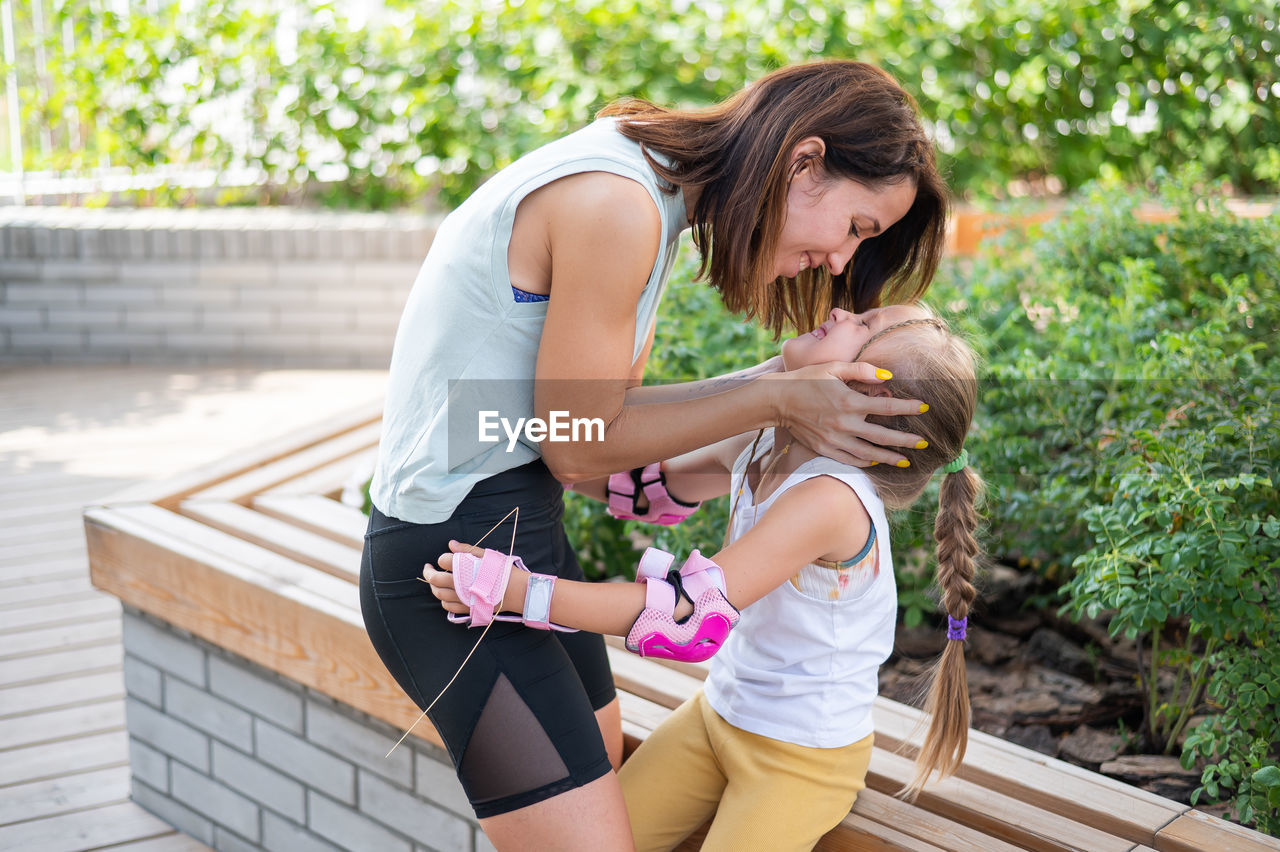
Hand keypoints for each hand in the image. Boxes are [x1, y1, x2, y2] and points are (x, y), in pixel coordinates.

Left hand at [422, 541, 527, 615]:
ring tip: (434, 581)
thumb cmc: (502, 570)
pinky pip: (448, 607)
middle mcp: (459, 583)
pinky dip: (443, 601)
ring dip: (433, 586)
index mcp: (463, 567)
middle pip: (435, 578)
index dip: (442, 558)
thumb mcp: (486, 555)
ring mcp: (461, 597)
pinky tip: (445, 595)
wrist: (516, 591)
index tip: (445, 558)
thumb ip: (467, 549)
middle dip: (428, 572)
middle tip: (428, 568)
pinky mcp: (466, 608)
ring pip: (439, 594)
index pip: (443, 561)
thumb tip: (451, 544)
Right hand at [772, 360, 926, 466]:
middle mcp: (844, 423)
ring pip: (868, 453)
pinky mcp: (824, 448)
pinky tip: (875, 461)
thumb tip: (887, 376)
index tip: (924, 408)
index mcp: (849, 401)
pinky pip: (849, 459)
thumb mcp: (833, 367)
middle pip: (882, 436)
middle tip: (924, 444)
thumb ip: (862, 370)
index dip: (908, 408)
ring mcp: (834, 439)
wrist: (778, 400)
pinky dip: (865, 462)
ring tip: (906, 460)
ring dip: (889, 458)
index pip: (886, 407)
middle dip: (905, 441)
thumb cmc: (806, 379)